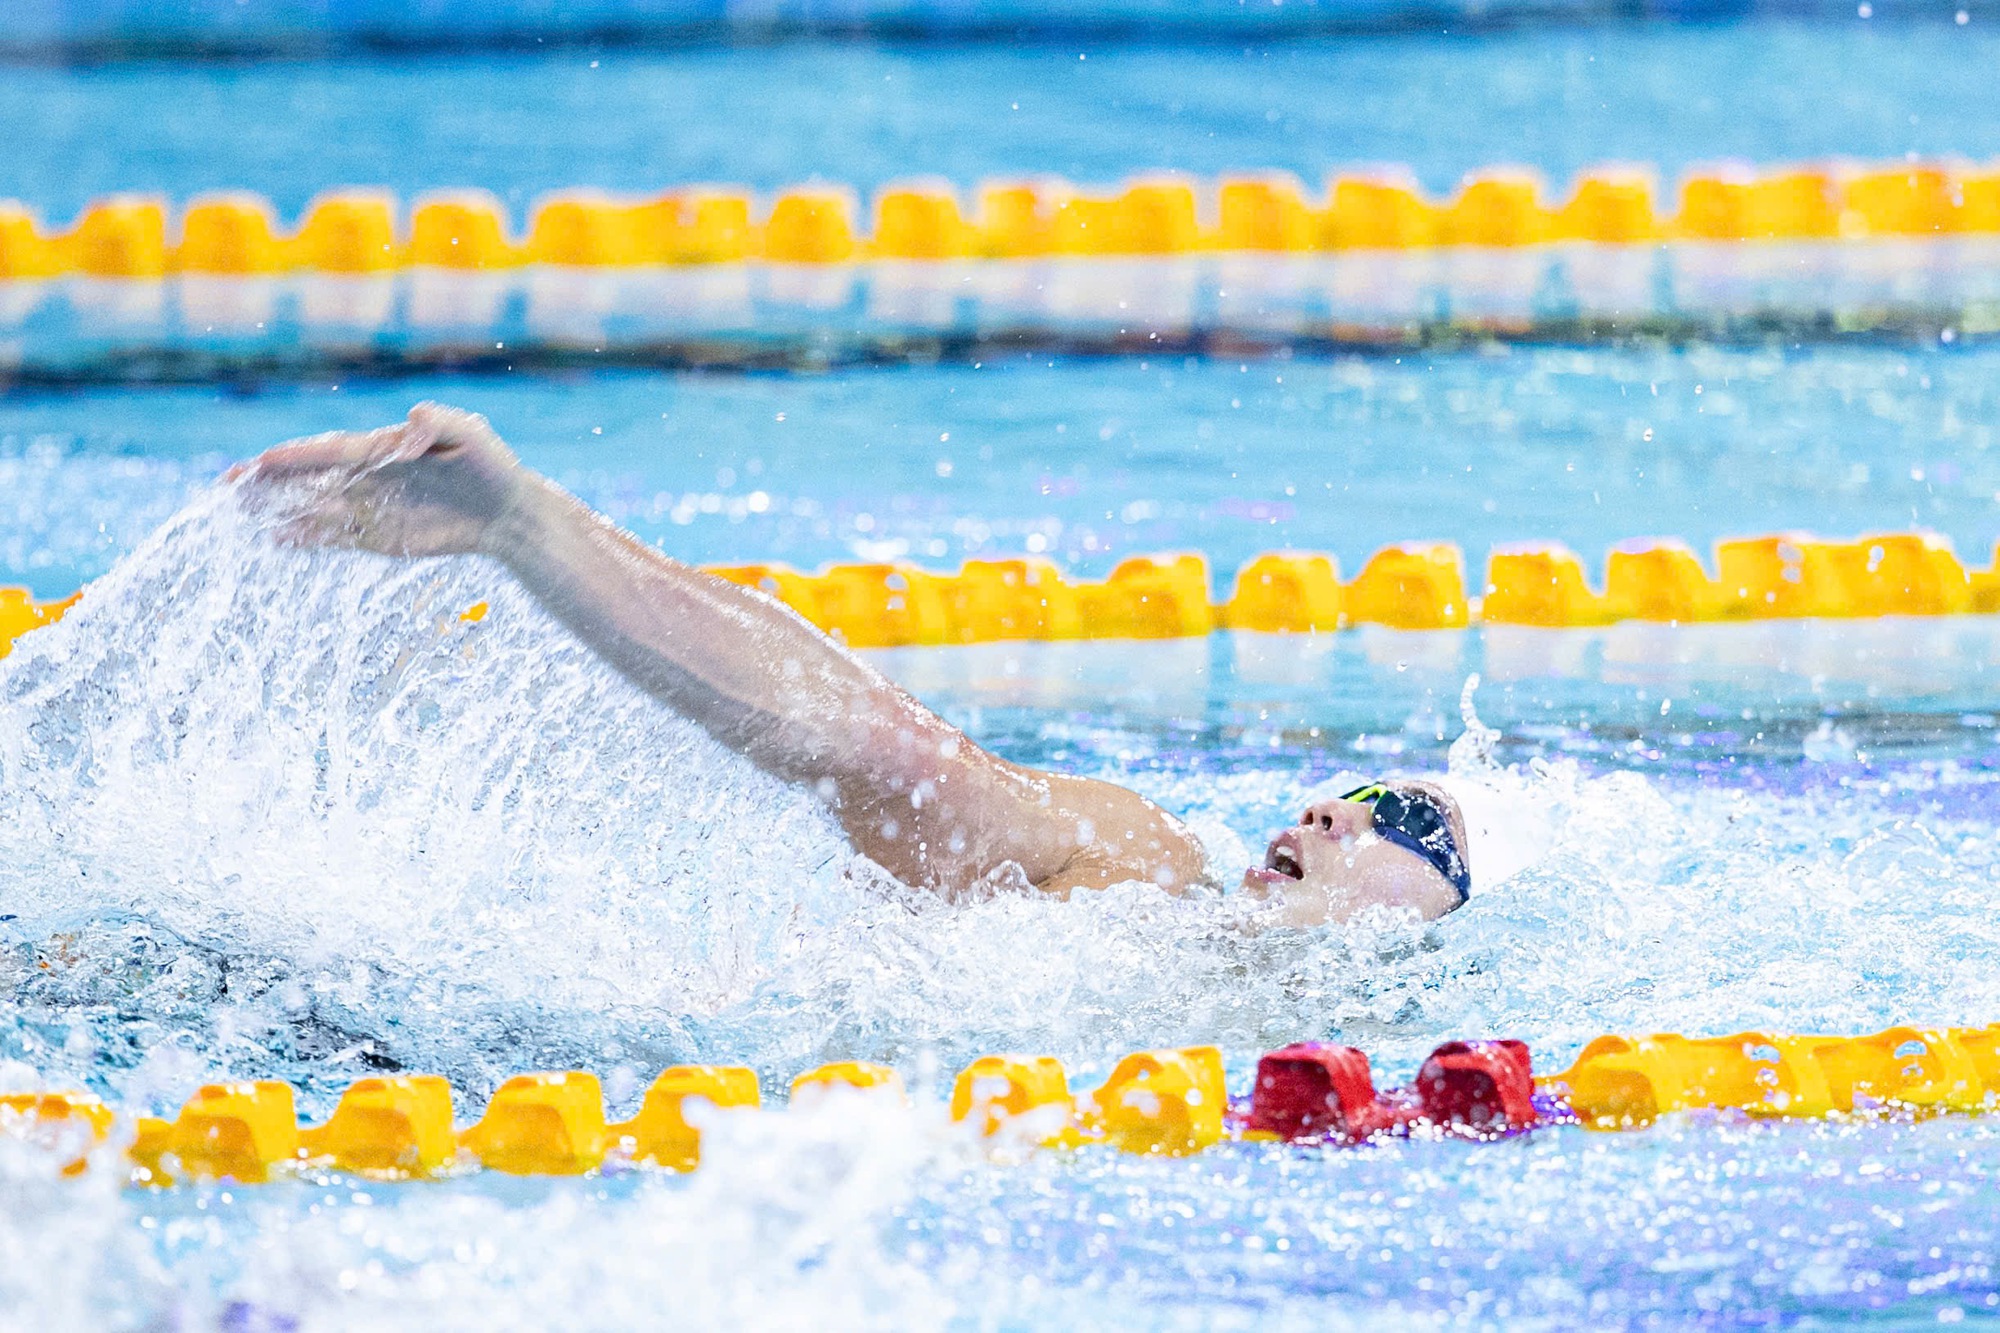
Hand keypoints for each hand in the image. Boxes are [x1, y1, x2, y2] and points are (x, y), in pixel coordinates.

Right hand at [229, 402, 523, 558]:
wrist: (509, 512)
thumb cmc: (492, 465)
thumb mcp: (472, 434)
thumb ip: (438, 422)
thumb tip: (407, 421)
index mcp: (383, 448)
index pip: (332, 452)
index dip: (298, 456)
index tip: (263, 461)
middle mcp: (369, 476)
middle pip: (310, 478)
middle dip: (269, 481)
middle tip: (226, 486)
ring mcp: (370, 507)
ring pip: (314, 508)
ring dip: (277, 510)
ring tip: (237, 513)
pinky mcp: (379, 536)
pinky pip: (335, 536)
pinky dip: (306, 538)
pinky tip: (275, 539)